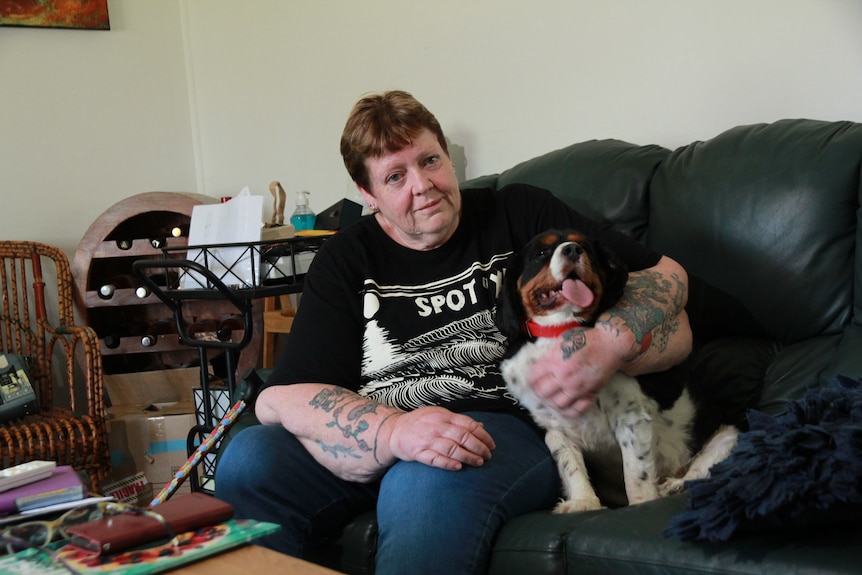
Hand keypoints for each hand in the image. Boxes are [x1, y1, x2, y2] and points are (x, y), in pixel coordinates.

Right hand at [380, 407, 494, 469]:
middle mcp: (436, 426)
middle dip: (479, 447)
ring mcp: (427, 440)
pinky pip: (434, 459)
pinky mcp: (418, 452)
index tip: (491, 444)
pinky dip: (447, 463)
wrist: (394, 430)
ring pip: (451, 448)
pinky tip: (458, 467)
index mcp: (444, 416)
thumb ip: (459, 421)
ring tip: (479, 463)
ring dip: (467, 456)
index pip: (468, 424)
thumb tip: (481, 426)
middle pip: (463, 437)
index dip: (483, 435)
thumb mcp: (439, 415)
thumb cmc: (420, 423)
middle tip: (488, 456)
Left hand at [528, 326, 622, 415]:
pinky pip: (577, 410)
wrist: (609, 345)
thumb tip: (539, 366)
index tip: (532, 380)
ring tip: (550, 399)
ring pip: (557, 404)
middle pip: (543, 393)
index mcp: (555, 362)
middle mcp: (565, 378)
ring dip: (551, 403)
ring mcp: (577, 388)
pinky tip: (564, 408)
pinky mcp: (590, 394)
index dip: (530, 380)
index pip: (534, 377)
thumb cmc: (585, 339)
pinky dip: (568, 412)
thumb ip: (550, 354)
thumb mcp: (562, 340)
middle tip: (540, 390)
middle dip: (538, 392)